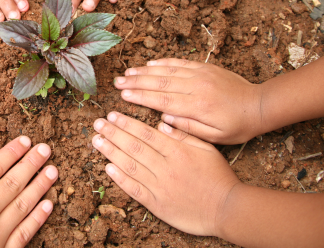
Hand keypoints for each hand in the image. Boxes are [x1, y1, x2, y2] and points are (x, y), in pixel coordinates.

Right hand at [0, 137, 57, 247]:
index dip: (11, 152)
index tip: (25, 141)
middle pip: (12, 182)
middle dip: (31, 163)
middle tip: (45, 149)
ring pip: (22, 204)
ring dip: (39, 186)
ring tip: (52, 171)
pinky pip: (24, 233)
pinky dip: (38, 218)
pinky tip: (47, 204)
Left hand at [92, 112, 239, 236]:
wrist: (227, 208)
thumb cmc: (219, 176)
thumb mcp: (206, 148)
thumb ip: (184, 134)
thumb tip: (162, 124)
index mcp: (177, 151)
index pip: (146, 133)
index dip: (126, 123)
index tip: (112, 115)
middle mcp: (165, 167)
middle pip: (134, 146)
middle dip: (113, 133)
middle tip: (98, 124)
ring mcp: (160, 186)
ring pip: (130, 165)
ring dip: (111, 152)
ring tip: (97, 140)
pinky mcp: (157, 204)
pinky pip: (134, 189)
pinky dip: (120, 178)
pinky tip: (108, 167)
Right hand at [114, 58, 263, 144]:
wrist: (259, 105)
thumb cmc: (237, 126)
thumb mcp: (214, 137)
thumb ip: (188, 128)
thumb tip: (164, 119)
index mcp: (197, 106)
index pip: (162, 100)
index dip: (140, 97)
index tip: (123, 96)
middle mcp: (196, 86)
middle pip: (159, 82)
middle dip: (136, 82)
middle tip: (117, 83)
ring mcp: (200, 74)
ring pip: (166, 70)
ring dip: (145, 71)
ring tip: (127, 73)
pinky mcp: (205, 67)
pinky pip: (179, 62)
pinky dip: (163, 62)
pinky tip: (149, 64)